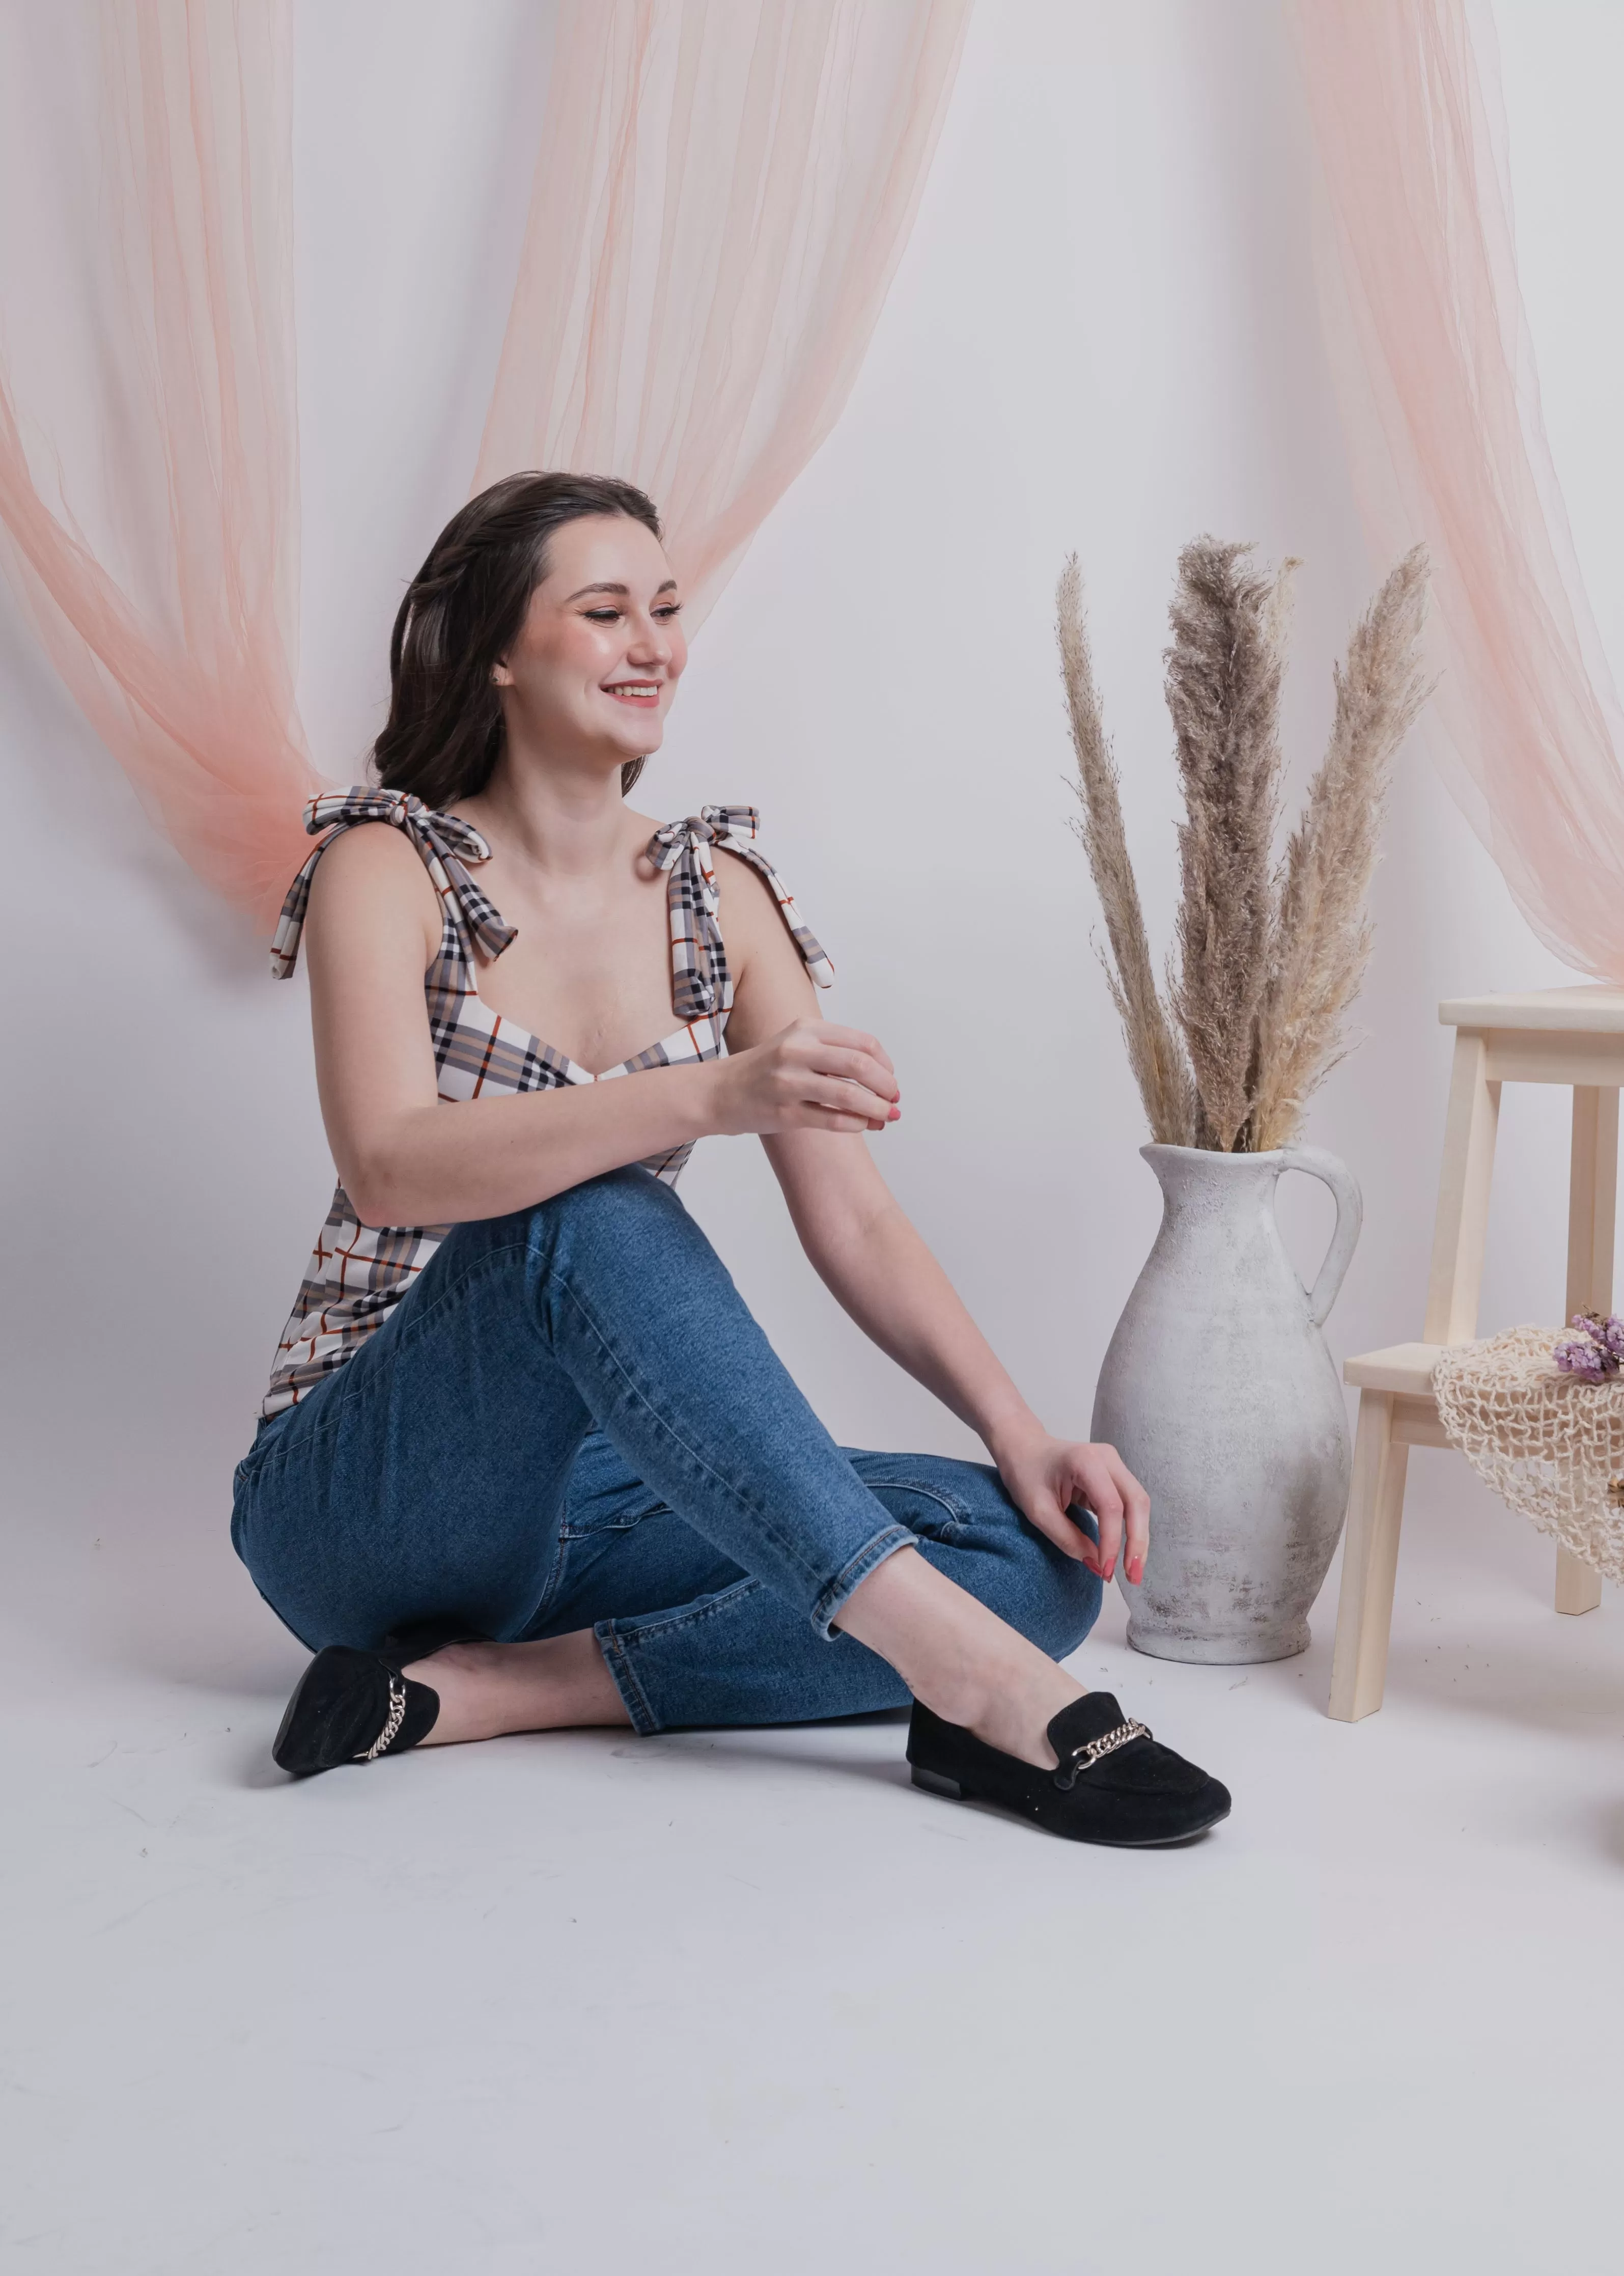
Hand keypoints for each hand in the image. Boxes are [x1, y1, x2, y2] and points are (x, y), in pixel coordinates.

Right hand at [712, 1017, 900, 1137]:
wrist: (719, 1092)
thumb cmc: (765, 1070)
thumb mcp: (796, 1044)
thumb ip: (833, 1052)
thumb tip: (882, 1075)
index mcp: (805, 1029)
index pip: (862, 1043)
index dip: (885, 1064)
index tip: (890, 1079)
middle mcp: (797, 1051)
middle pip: (860, 1065)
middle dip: (886, 1086)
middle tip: (895, 1100)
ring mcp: (788, 1082)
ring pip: (849, 1095)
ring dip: (877, 1109)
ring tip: (888, 1117)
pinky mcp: (784, 1112)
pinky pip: (832, 1118)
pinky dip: (856, 1124)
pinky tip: (864, 1126)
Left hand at [991, 1427, 1149, 1583]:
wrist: (1023, 1448)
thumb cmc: (1025, 1474)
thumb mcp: (1037, 1511)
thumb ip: (1067, 1538)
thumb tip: (1097, 1565)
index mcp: (1086, 1462)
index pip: (1111, 1506)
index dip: (1112, 1542)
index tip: (1106, 1570)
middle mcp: (1107, 1459)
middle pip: (1136, 1502)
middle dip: (1138, 1542)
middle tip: (1133, 1576)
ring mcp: (1114, 1465)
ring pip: (1138, 1504)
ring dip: (1139, 1538)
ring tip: (1133, 1571)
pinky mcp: (1114, 1476)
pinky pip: (1130, 1504)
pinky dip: (1131, 1529)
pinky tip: (1126, 1553)